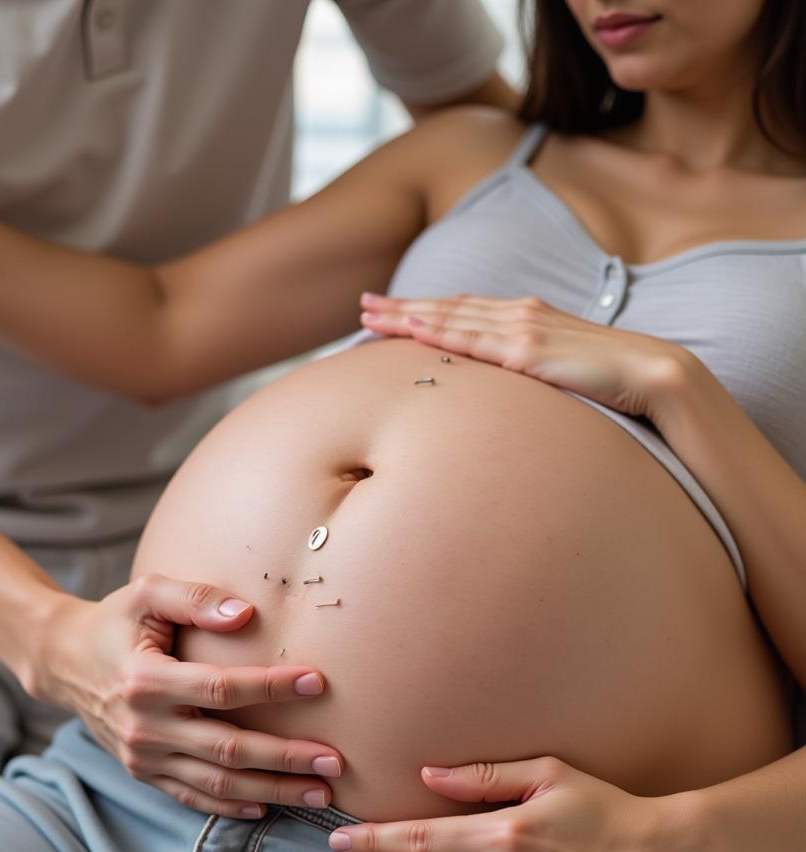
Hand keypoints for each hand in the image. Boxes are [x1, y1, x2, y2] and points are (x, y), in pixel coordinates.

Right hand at [29, 573, 342, 818]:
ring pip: (217, 783)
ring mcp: (142, 756)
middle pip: (227, 748)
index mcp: (145, 679)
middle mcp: (143, 726)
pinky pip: (192, 797)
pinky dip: (233, 807)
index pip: (221, 688)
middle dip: (285, 757)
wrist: (64, 661)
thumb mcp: (147, 593)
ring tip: (320, 790)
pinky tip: (270, 804)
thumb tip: (246, 614)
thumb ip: (196, 599)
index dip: (270, 686)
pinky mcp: (142, 773)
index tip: (316, 682)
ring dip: (272, 789)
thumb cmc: (114, 620)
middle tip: (335, 760)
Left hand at [360, 292, 692, 423]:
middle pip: (447, 307)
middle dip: (402, 306)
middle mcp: (519, 314)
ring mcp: (522, 330)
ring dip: (407, 315)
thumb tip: (506, 382)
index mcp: (526, 316)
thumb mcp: (561, 367)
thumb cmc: (611, 378)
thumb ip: (530, 366)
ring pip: (451, 318)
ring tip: (370, 316)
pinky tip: (411, 330)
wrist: (653, 374)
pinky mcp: (528, 353)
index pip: (463, 308)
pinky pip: (473, 342)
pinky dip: (438, 333)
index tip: (390, 308)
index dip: (424, 306)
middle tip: (362, 305)